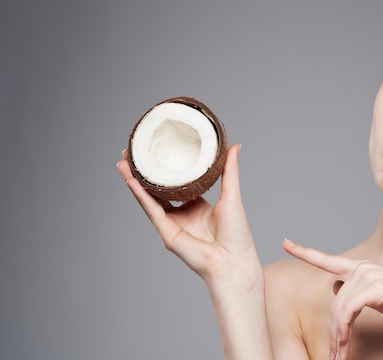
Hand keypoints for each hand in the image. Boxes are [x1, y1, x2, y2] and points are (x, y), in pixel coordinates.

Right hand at [118, 144, 260, 287]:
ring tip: (124, 163)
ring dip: (135, 182)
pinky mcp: (168, 233)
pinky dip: (141, 196)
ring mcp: (172, 224)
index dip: (165, 169)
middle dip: (143, 173)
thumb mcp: (232, 194)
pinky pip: (152, 211)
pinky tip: (132, 181)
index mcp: (196, 205)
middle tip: (132, 153)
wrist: (234, 259)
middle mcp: (181, 214)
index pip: (175, 184)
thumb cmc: (237, 233)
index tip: (156, 151)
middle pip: (157, 190)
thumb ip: (230, 170)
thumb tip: (234, 145)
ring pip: (148, 199)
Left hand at [283, 239, 382, 359]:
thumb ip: (356, 291)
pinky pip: (347, 313)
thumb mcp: (379, 296)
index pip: (329, 260)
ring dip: (337, 338)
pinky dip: (343, 333)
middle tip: (334, 355)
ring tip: (340, 356)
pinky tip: (344, 346)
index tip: (286, 242)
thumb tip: (335, 287)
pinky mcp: (373, 286)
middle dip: (333, 332)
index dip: (305, 251)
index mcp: (363, 268)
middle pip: (334, 303)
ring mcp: (368, 274)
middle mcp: (363, 267)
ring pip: (338, 310)